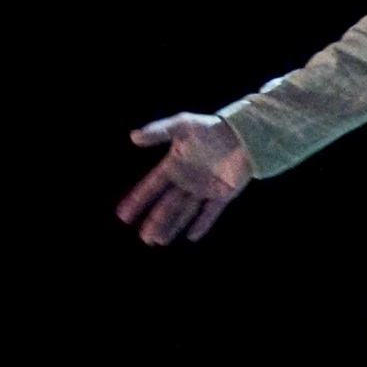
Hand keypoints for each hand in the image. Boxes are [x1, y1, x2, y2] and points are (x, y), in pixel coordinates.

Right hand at [118, 113, 251, 243]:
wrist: (243, 133)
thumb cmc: (210, 127)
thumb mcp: (183, 125)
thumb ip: (159, 131)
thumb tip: (133, 137)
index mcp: (174, 166)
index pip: (151, 187)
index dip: (137, 201)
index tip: (123, 216)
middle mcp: (186, 180)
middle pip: (167, 205)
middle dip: (155, 222)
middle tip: (145, 239)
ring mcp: (204, 189)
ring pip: (184, 212)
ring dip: (172, 226)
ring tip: (159, 242)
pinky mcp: (223, 194)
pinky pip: (210, 212)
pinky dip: (202, 224)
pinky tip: (192, 237)